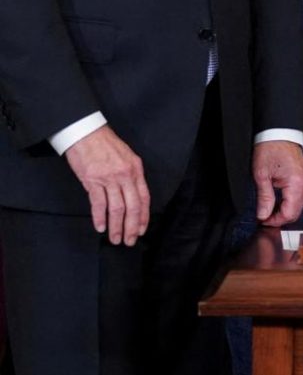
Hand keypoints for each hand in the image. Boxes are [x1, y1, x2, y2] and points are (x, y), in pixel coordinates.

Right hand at [64, 125, 149, 245]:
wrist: (86, 133)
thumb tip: (135, 196)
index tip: (142, 230)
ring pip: (116, 209)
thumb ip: (132, 175)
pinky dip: (99, 218)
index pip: (144, 198)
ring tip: (115, 239)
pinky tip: (100, 227)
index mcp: (136, 170)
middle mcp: (125, 176)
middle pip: (132, 207)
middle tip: (129, 241)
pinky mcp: (92, 181)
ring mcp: (109, 179)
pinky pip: (98, 204)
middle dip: (132, 227)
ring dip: (116, 227)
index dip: (143, 217)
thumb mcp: (128, 157)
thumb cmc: (106, 145)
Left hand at [252, 140, 302, 225]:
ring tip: (267, 209)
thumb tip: (263, 215)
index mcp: (296, 184)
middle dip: (279, 218)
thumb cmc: (271, 148)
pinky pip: (298, 199)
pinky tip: (276, 203)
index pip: (289, 213)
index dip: (275, 221)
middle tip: (263, 217)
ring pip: (297, 207)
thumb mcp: (261, 174)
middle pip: (295, 213)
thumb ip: (264, 198)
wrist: (279, 134)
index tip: (262, 221)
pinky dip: (287, 204)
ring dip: (283, 212)